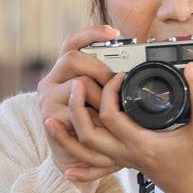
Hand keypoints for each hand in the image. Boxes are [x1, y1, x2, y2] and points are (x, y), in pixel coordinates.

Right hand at [37, 24, 126, 184]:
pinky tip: (101, 120)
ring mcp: (49, 99)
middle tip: (116, 82)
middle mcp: (53, 80)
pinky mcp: (50, 118)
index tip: (114, 32)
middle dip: (99, 68)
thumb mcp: (106, 100)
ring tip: (111, 108)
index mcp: (67, 71)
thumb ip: (114, 82)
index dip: (91, 33)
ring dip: (100, 96)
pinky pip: (75, 110)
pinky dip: (93, 115)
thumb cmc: (96, 126)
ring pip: (78, 84)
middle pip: (73, 59)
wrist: (77, 160)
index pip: (73, 42)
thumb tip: (143, 68)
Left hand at [67, 61, 192, 192]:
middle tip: (78, 84)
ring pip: (86, 153)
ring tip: (51, 120)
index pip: (111, 115)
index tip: (120, 76)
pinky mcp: (130, 165)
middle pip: (88, 134)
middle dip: (77, 108)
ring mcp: (127, 161)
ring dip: (66, 138)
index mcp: (143, 143)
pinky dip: (81, 171)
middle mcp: (129, 154)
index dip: (109, 91)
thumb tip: (191, 69)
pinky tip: (68, 169)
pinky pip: (99, 171)